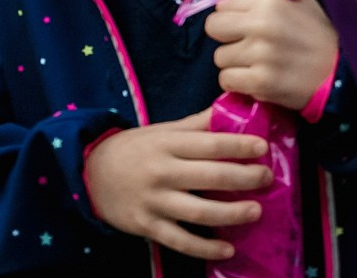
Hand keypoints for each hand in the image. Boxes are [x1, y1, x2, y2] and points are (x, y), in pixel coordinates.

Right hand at [84, 110, 270, 261]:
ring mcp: (153, 201)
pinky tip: (228, 249)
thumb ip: (196, 124)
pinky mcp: (147, 226)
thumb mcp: (161, 131)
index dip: (237, 146)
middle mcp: (160, 172)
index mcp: (165, 144)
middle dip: (243, 178)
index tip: (262, 147)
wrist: (90, 174)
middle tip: (267, 177)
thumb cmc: (134, 150)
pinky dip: (206, 248)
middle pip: (209, 177)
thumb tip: (231, 106)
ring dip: (232, 214)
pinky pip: (180, 241)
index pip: (207, 143)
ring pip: (199, 212)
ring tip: (256, 211)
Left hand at [205, 0, 338, 111]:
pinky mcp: (260, 82)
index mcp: (268, 3)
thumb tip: (242, 1)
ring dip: (233, 63)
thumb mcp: (302, 5)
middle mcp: (260, 25)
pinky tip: (254, 80)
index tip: (242, 26)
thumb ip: (270, 0)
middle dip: (225, 37)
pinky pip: (226, 80)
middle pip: (213, 28)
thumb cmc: (323, 39)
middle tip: (242, 46)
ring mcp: (259, 55)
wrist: (343, 76)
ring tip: (254, 65)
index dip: (231, 17)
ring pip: (219, 57)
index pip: (223, 6)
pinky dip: (237, 83)